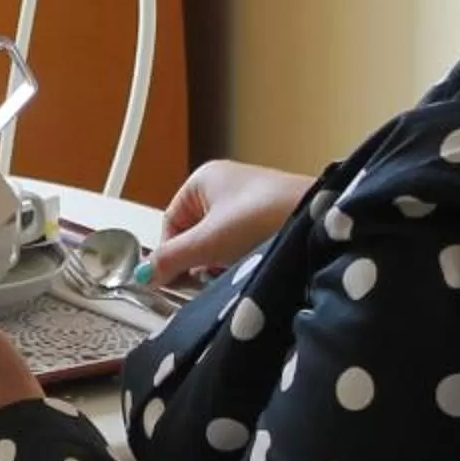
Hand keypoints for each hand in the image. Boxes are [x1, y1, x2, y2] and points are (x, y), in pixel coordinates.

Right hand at [151, 160, 315, 284]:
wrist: (318, 218)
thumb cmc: (258, 220)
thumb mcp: (207, 243)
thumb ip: (170, 259)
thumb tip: (141, 275)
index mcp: (202, 179)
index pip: (170, 223)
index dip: (172, 253)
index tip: (179, 280)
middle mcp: (224, 183)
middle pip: (194, 232)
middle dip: (199, 259)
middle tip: (207, 281)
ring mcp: (250, 198)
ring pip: (219, 239)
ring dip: (221, 260)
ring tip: (233, 273)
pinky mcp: (271, 214)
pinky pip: (243, 240)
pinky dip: (243, 256)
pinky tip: (252, 266)